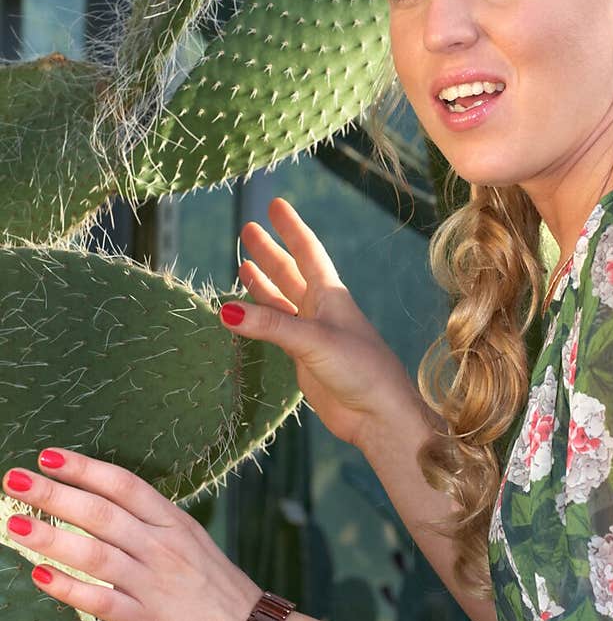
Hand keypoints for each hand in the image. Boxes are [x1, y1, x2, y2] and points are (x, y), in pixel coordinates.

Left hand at [2, 449, 263, 620]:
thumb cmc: (214, 590)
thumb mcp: (190, 543)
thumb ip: (150, 526)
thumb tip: (102, 506)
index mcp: (173, 523)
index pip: (124, 486)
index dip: (86, 469)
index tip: (49, 455)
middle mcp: (161, 547)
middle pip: (103, 514)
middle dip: (56, 494)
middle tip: (15, 479)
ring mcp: (153, 583)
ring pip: (96, 554)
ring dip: (52, 537)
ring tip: (14, 524)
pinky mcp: (146, 620)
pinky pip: (102, 601)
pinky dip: (70, 588)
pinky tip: (41, 578)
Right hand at [221, 197, 416, 451]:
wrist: (378, 415)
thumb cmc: (360, 370)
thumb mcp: (313, 341)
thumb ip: (271, 325)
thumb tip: (226, 311)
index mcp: (331, 295)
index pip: (307, 251)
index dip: (291, 227)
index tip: (276, 205)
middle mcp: (322, 310)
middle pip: (291, 272)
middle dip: (270, 251)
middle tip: (248, 229)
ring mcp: (313, 335)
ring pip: (282, 301)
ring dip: (263, 283)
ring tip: (242, 264)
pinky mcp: (306, 360)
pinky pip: (277, 330)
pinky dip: (260, 318)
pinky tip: (246, 314)